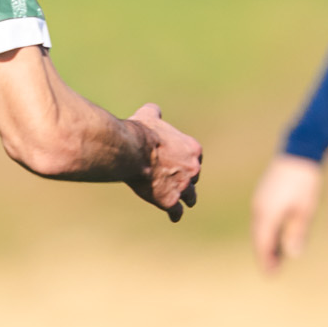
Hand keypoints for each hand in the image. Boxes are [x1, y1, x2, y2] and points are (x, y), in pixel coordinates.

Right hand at [126, 104, 200, 220]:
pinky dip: (175, 214)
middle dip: (187, 181)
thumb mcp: (148, 117)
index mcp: (192, 149)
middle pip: (194, 178)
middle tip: (178, 184)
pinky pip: (177, 212)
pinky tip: (173, 217)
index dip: (186, 162)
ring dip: (187, 199)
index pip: (195, 159)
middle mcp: (193, 169)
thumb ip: (154, 113)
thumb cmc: (140, 132)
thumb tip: (154, 109)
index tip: (180, 165)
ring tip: (184, 203)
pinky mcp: (170, 200)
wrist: (132, 151)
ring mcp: (183, 186)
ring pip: (191, 197)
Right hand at [249, 154, 320, 269]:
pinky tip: (276, 235)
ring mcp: (259, 200)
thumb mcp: (305, 210)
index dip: (266, 261)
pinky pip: (261, 218)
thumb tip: (292, 254)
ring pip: (259, 228)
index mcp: (268, 214)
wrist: (298, 154)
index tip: (271, 275)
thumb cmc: (304, 183)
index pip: (263, 244)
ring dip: (266, 243)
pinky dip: (267, 230)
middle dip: (265, 254)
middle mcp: (259, 209)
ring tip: (276, 256)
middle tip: (274, 270)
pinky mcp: (262, 194)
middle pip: (259, 238)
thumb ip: (297, 233)